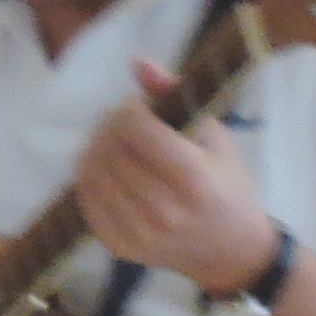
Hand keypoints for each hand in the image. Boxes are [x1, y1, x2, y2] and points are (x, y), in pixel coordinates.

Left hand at [72, 60, 276, 295]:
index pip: (136, 129)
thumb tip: (138, 63)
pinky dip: (88, 176)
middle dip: (111, 125)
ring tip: (111, 140)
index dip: (129, 109)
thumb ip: (176, 96)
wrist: (229, 252)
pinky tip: (102, 166)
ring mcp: (137, 232)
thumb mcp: (214, 137)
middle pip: (111, 150)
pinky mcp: (119, 247)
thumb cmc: (227, 187)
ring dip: (95, 148)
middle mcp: (162, 209)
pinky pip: (86, 201)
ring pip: (93, 174)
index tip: (139, 107)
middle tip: (121, 121)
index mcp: (192, 178)